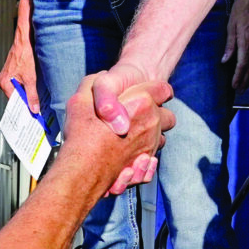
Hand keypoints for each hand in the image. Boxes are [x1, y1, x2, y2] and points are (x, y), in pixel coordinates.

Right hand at [0, 40, 39, 115]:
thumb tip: (34, 109)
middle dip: (25, 101)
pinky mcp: (8, 74)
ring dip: (25, 94)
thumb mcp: (31, 79)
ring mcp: (4, 77)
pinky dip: (23, 88)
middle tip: (35, 108)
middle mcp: (1, 81)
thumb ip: (32, 95)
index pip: (13, 102)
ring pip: (16, 91)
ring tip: (34, 98)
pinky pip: (16, 85)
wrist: (23, 42)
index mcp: (4, 83)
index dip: (23, 108)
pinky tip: (30, 89)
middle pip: (14, 97)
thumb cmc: (24, 56)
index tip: (31, 114)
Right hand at [69, 75, 172, 194]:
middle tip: (134, 115)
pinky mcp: (146, 165)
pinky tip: (131, 154)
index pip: (163, 90)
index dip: (155, 90)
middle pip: (166, 115)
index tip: (144, 93)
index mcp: (142, 103)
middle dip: (155, 114)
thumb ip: (96, 85)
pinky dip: (146, 157)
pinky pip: (153, 158)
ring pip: (161, 137)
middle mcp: (152, 124)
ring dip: (152, 136)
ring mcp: (151, 145)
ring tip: (131, 136)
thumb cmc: (83, 133)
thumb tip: (103, 77)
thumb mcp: (82, 99)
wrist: (84, 171)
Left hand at [222, 0, 248, 93]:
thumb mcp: (230, 26)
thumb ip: (229, 45)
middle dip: (245, 80)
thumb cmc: (240, 9)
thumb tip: (225, 61)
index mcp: (247, 39)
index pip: (242, 64)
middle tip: (240, 91)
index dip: (238, 77)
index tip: (234, 86)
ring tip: (247, 86)